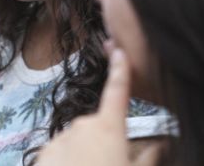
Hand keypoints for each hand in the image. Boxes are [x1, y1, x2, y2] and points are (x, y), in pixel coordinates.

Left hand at [36, 47, 159, 165]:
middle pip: (98, 127)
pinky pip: (60, 153)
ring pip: (78, 142)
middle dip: (105, 142)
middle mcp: (82, 126)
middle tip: (112, 165)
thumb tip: (160, 144)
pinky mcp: (42, 153)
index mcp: (108, 127)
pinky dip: (68, 163)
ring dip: (85, 155)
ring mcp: (60, 138)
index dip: (120, 70)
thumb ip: (148, 157)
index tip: (119, 51)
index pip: (117, 92)